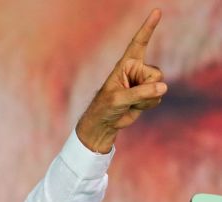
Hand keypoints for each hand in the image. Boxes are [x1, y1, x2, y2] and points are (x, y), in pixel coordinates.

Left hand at [76, 9, 166, 152]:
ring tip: (130, 102)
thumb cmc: (105, 107)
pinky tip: (135, 106)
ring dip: (145, 99)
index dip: (149, 28)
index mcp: (126, 64)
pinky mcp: (149, 93)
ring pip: (159, 87)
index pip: (139, 43)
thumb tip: (163, 87)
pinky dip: (147, 105)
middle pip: (156, 74)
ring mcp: (144, 82)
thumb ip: (141, 92)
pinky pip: (158, 97)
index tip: (157, 11)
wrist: (105, 122)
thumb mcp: (119, 99)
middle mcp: (137, 70)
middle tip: (128, 96)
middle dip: (145, 89)